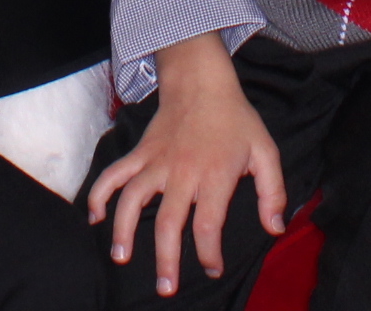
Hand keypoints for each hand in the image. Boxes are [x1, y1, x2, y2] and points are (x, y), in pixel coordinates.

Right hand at [85, 34, 284, 295]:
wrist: (201, 82)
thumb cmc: (236, 120)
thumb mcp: (266, 151)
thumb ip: (273, 192)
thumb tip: (275, 228)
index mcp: (214, 175)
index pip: (208, 225)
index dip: (210, 253)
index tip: (212, 268)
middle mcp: (181, 172)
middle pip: (168, 222)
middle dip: (166, 260)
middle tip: (166, 288)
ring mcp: (156, 162)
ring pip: (132, 200)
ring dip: (123, 231)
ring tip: (121, 257)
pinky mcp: (139, 153)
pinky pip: (114, 175)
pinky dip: (100, 194)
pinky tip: (95, 217)